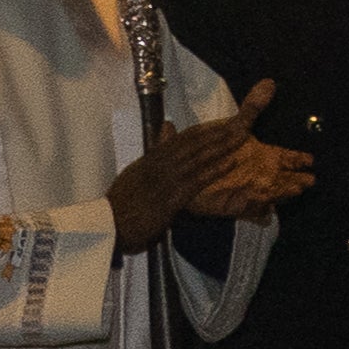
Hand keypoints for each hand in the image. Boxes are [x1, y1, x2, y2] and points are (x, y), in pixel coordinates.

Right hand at [108, 81, 311, 251]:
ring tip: (241, 137)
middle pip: (192, 145)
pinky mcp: (169, 199)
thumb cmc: (122, 203)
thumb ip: (154, 151)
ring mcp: (164, 181)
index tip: (223, 122)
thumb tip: (168, 126)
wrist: (108, 226)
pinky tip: (231, 163)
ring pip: (196, 159)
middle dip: (217, 134)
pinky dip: (214, 170)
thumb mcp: (136, 172)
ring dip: (220, 148)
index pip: (180, 140)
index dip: (203, 130)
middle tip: (239, 124)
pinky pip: (196, 181)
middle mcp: (157, 166)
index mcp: (149, 160)